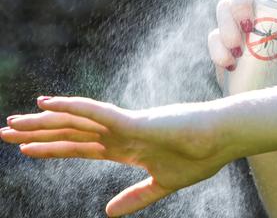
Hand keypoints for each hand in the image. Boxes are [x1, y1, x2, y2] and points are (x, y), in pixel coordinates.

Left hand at [1, 96, 237, 216]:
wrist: (222, 140)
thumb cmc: (201, 157)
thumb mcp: (162, 185)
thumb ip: (135, 197)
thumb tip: (108, 213)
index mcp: (126, 148)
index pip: (80, 147)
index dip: (52, 147)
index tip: (24, 148)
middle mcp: (120, 133)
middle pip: (70, 131)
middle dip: (37, 132)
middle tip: (4, 130)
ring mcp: (126, 124)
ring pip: (76, 121)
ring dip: (43, 121)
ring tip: (13, 121)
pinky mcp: (135, 121)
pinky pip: (97, 112)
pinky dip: (72, 107)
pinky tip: (48, 103)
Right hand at [207, 0, 276, 93]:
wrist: (267, 107)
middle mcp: (261, 15)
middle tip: (246, 23)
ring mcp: (239, 29)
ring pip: (224, 7)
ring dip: (227, 25)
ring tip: (238, 50)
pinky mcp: (223, 46)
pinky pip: (214, 35)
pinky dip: (218, 48)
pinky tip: (230, 63)